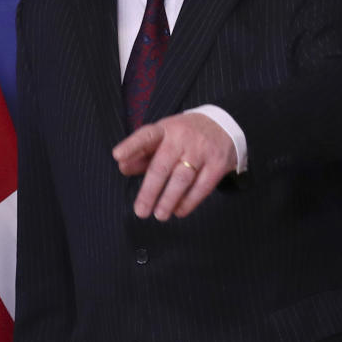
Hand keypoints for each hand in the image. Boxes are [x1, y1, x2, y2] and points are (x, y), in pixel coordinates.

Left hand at [112, 113, 236, 220]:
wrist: (223, 126)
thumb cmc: (184, 135)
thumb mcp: (164, 137)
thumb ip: (143, 153)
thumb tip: (122, 167)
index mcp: (165, 129)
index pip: (146, 136)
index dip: (131, 146)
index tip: (117, 157)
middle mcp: (183, 137)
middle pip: (162, 166)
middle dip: (149, 191)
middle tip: (140, 211)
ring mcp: (201, 150)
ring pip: (182, 179)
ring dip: (169, 200)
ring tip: (159, 215)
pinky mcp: (218, 164)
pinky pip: (202, 186)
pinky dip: (189, 202)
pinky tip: (178, 211)